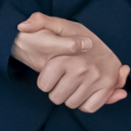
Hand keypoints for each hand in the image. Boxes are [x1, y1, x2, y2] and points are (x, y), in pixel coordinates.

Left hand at [11, 13, 129, 111]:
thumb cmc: (75, 35)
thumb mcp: (56, 25)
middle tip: (64, 77)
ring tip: (75, 81)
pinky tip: (84, 90)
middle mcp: (81, 68)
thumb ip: (37, 22)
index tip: (52, 70)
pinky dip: (85, 103)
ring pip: (72, 103)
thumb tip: (22, 27)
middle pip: (56, 97)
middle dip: (57, 90)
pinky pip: (89, 107)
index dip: (45, 80)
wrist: (106, 39)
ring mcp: (96, 78)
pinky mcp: (107, 86)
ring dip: (71, 96)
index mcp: (66, 57)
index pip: (43, 86)